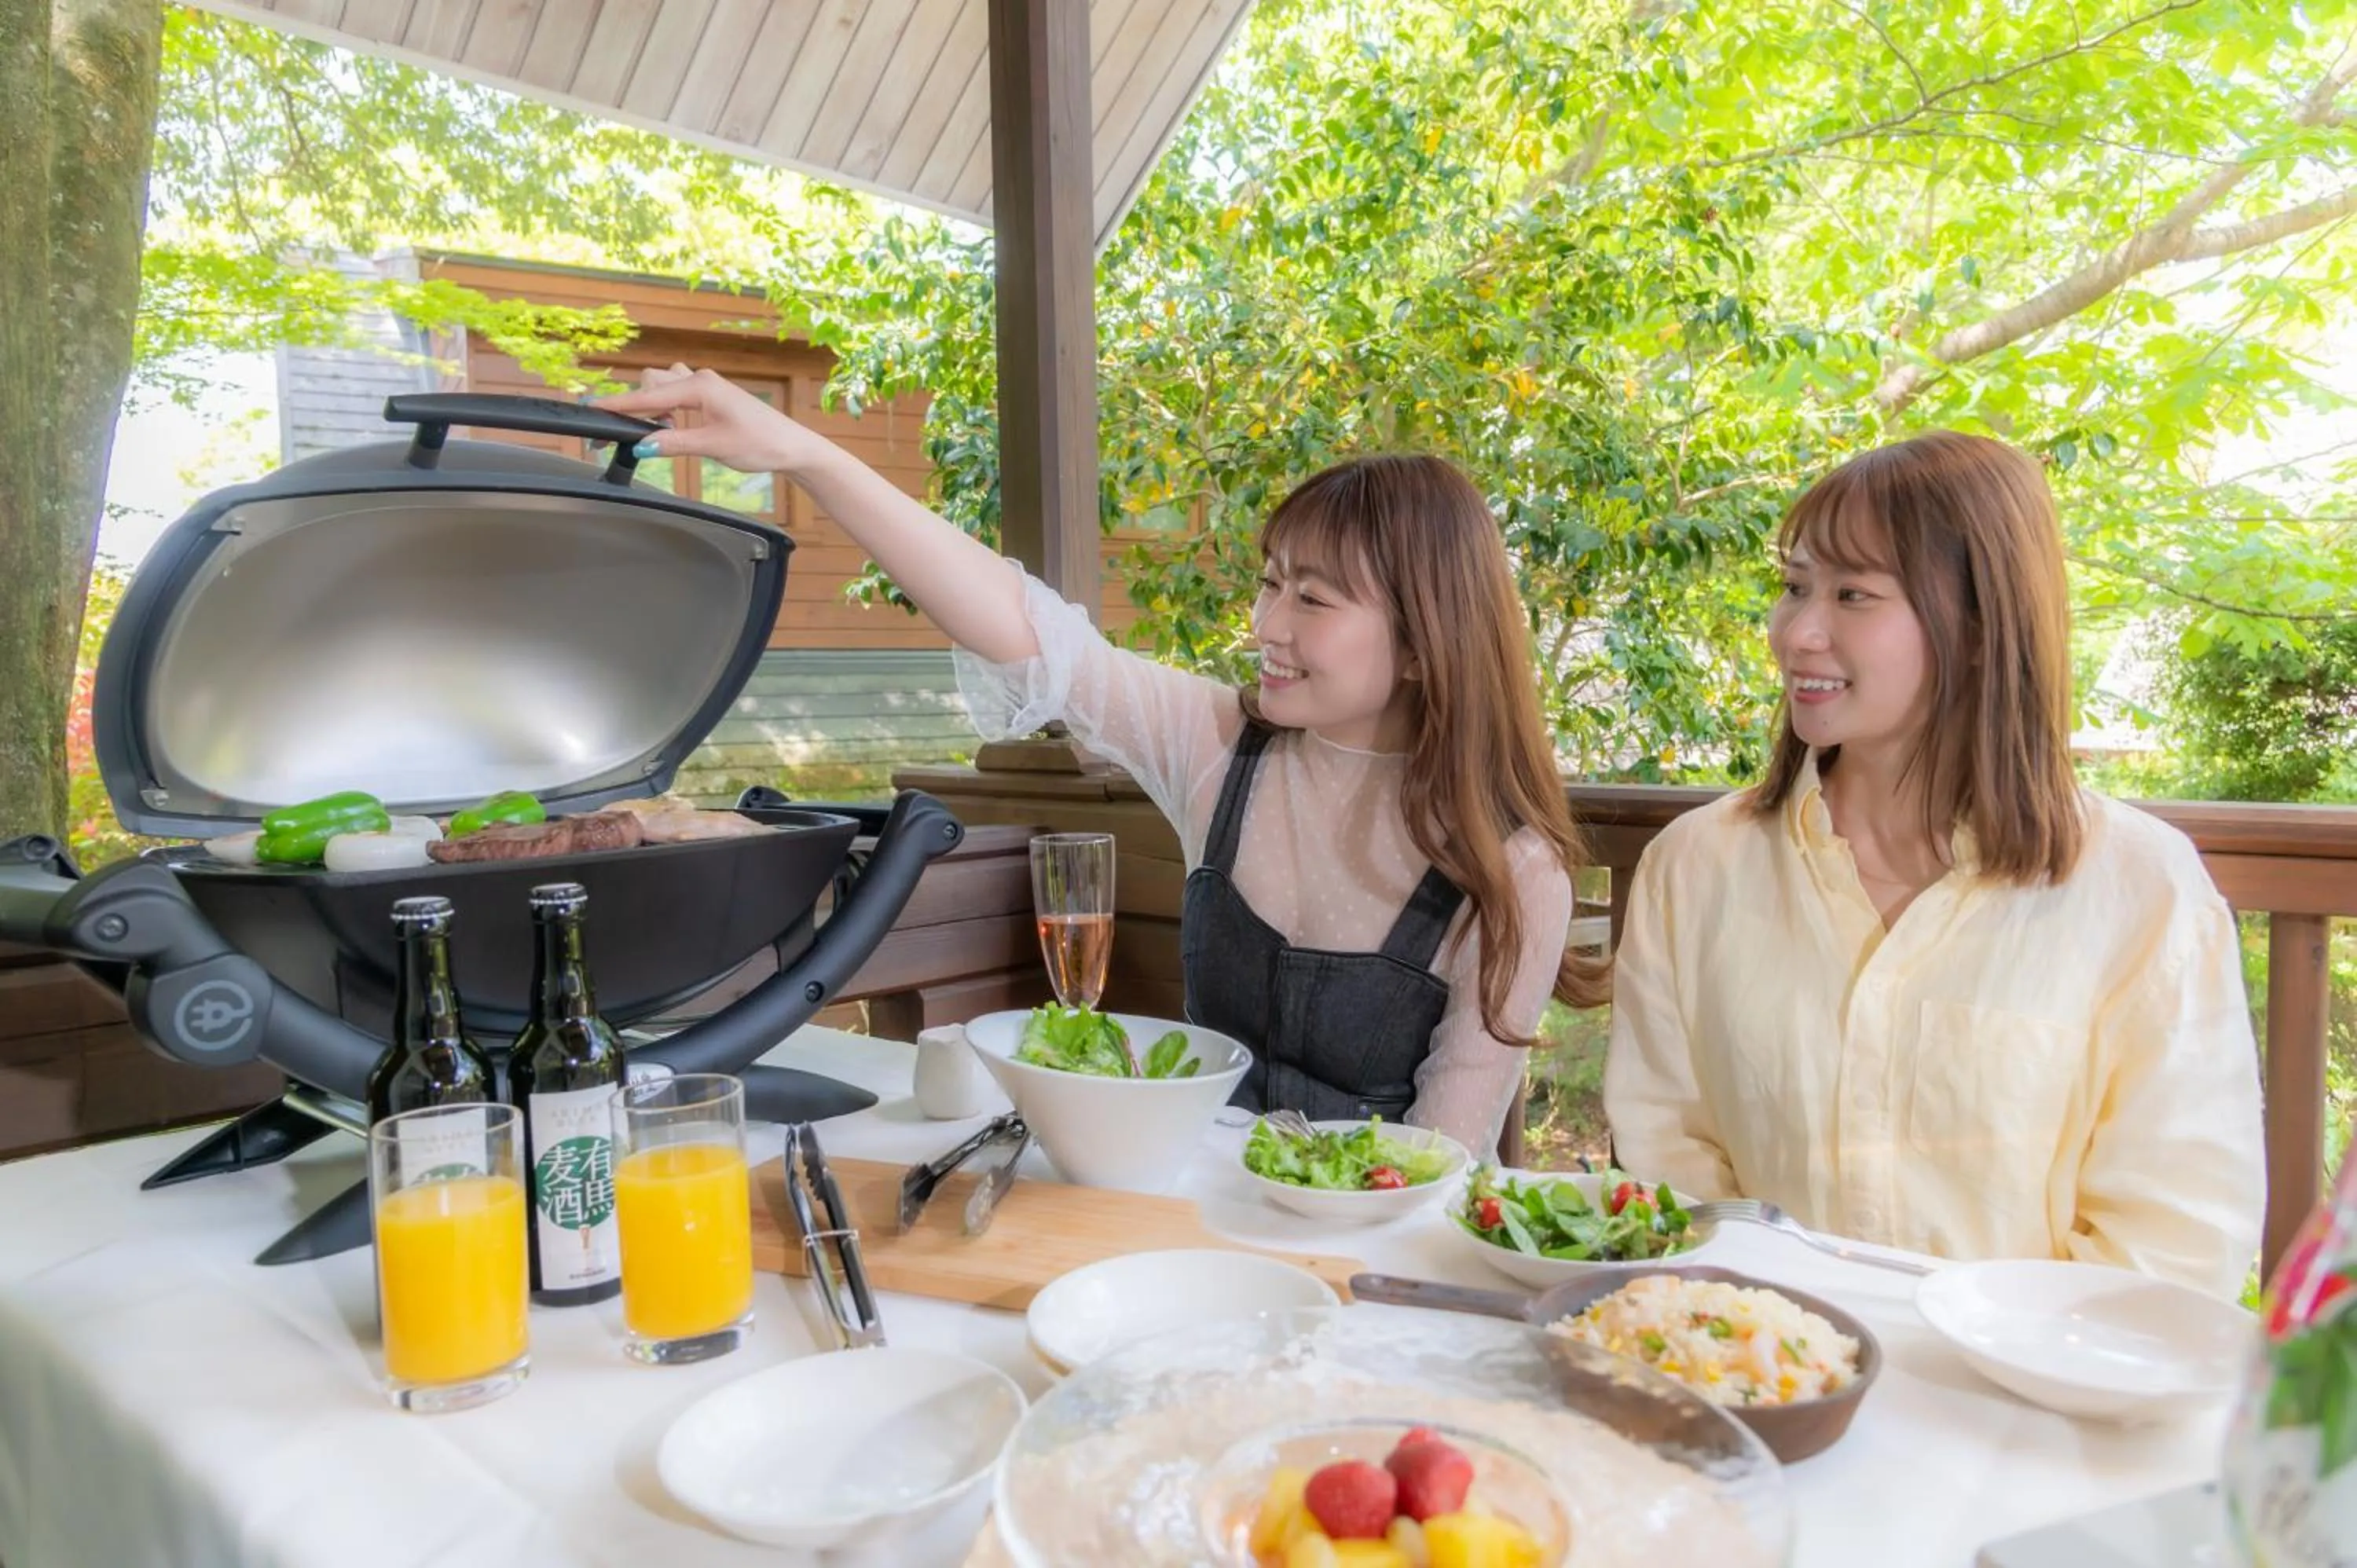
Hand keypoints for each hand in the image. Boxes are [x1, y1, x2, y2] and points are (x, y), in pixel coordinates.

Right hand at [592, 364, 835, 477]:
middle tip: (628, 435)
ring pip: (664, 386)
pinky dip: (667, 407)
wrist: (793, 447)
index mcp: (699, 386)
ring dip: (653, 406)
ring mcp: (706, 386)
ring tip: (656, 433)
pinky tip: (671, 427)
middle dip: (636, 405)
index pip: (648, 395)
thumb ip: (674, 444)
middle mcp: (700, 380)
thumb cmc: (761, 443)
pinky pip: (678, 393)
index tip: (594, 410)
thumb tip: (641, 445)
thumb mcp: (713, 447)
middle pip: (651, 383)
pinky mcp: (712, 396)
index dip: (619, 405)